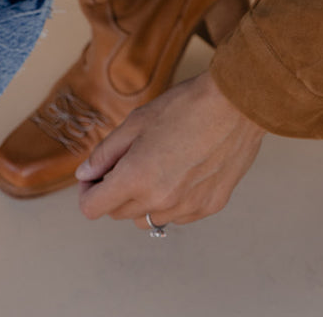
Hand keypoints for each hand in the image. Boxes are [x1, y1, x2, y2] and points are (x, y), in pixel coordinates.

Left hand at [76, 72, 264, 226]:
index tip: (96, 176)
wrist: (236, 104)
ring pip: (148, 218)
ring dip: (144, 200)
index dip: (88, 191)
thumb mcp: (137, 121)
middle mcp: (159, 200)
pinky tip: (184, 171)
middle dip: (116, 191)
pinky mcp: (209, 207)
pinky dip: (173, 201)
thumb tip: (86, 174)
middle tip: (130, 161)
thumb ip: (106, 152)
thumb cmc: (187, 105)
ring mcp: (186, 207)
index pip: (92, 209)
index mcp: (135, 177)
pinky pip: (178, 215)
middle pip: (118, 214)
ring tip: (160, 166)